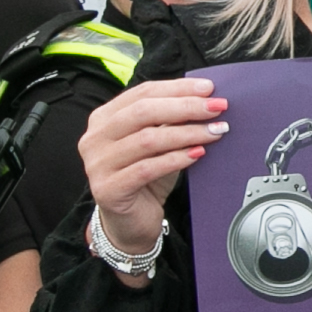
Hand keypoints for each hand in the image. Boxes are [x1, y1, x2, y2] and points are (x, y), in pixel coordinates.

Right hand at [80, 78, 227, 261]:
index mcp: (104, 118)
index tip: (208, 89)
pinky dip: (176, 159)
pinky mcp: (108, 189)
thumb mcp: (158, 144)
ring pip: (148, 139)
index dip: (177, 88)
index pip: (142, 93)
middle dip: (185, 107)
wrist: (130, 223)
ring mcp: (97, 164)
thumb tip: (206, 101)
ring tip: (214, 132)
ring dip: (187, 133)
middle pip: (144, 112)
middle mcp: (95, 138)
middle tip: (217, 108)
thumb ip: (170, 121)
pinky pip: (147, 168)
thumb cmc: (146, 180)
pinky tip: (197, 154)